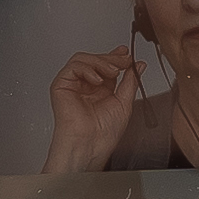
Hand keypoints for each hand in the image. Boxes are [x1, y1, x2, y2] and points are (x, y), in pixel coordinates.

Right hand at [44, 45, 143, 170]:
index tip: (126, 54)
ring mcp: (73, 85)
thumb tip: (138, 65)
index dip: (115, 57)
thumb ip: (130, 81)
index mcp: (100, 91)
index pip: (106, 66)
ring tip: (112, 72)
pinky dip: (87, 69)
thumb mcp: (124, 102)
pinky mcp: (61, 86)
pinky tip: (97, 80)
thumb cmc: (103, 133)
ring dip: (100, 62)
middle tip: (123, 60)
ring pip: (83, 59)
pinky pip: (73, 67)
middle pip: (95, 60)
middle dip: (111, 58)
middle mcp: (86, 87)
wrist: (90, 144)